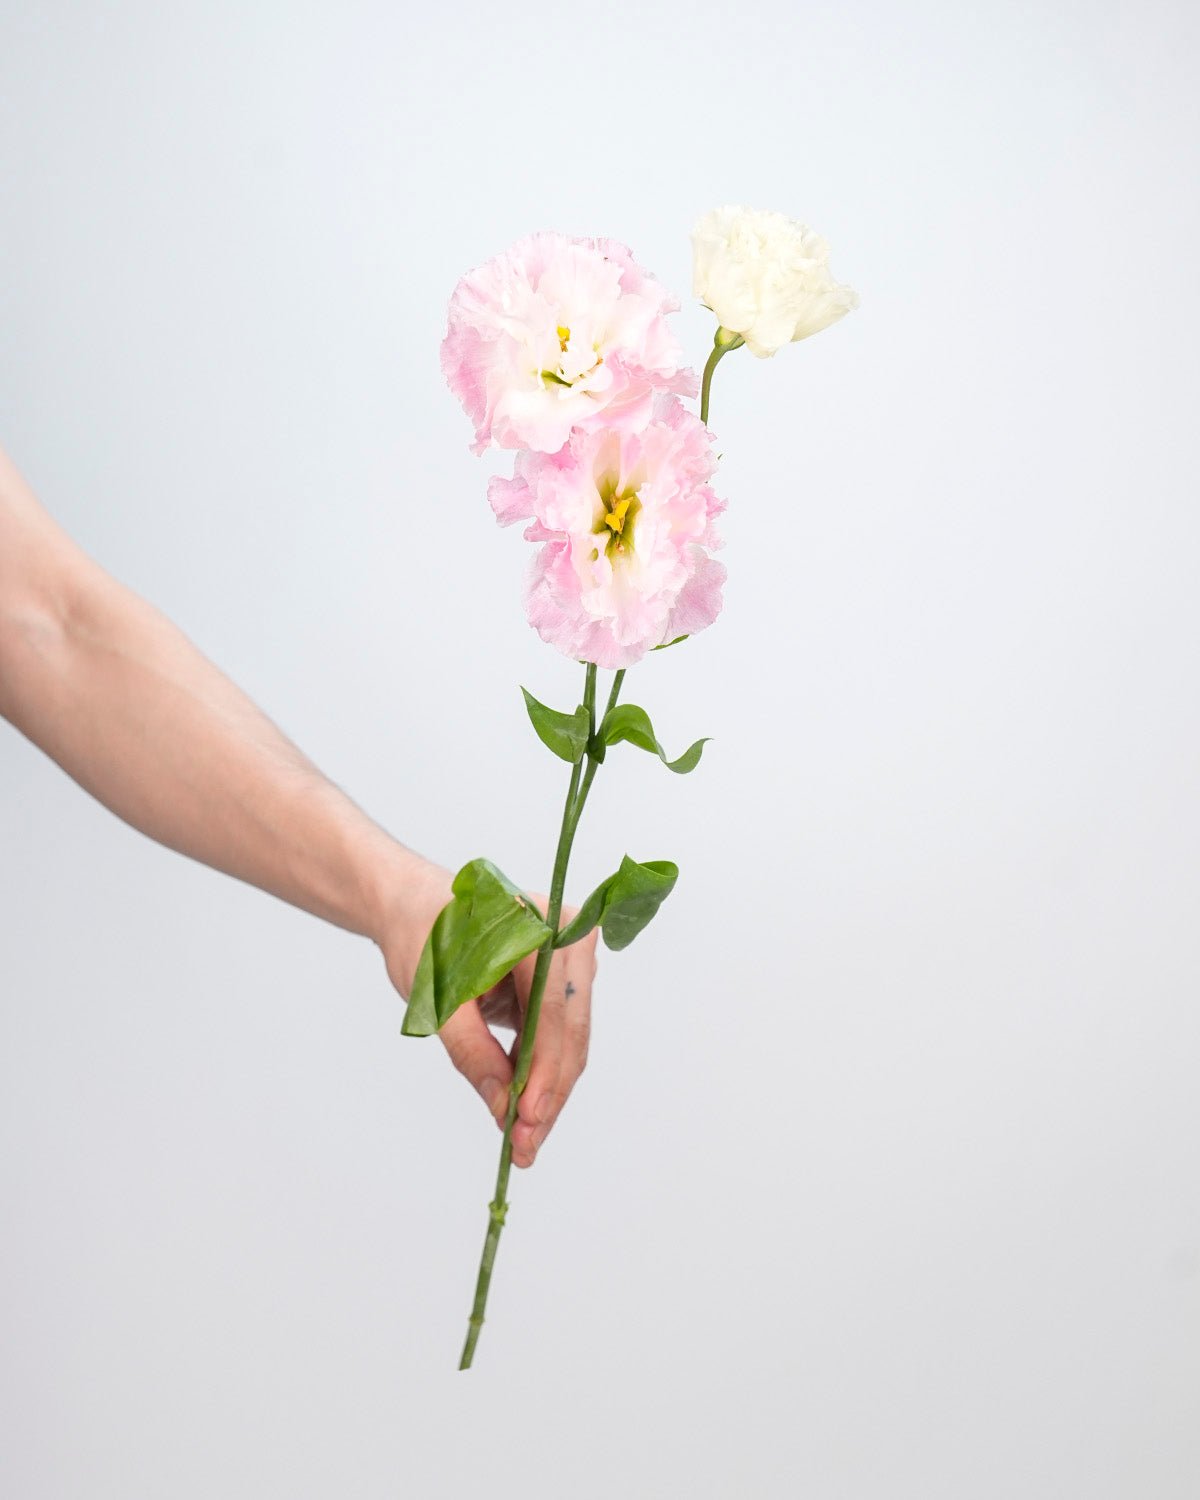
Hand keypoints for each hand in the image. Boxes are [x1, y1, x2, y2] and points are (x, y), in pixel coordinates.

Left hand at [379, 858, 597, 1168]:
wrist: (413, 908)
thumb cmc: (423, 937)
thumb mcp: (436, 996)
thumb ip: (469, 1048)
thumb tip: (500, 1105)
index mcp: (540, 926)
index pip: (554, 1012)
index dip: (544, 1072)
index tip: (528, 1120)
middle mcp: (568, 940)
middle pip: (570, 1032)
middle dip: (548, 1094)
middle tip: (525, 1147)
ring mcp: (569, 962)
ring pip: (568, 1041)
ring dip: (547, 1091)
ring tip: (523, 1141)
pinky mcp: (558, 985)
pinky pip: (555, 1036)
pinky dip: (538, 1073)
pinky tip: (521, 1111)